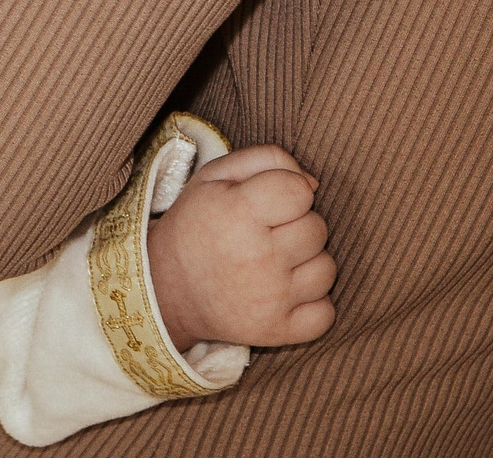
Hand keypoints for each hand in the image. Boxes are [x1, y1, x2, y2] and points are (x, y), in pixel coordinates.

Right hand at [147, 146, 335, 351]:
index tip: (267, 200)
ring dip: (306, 262)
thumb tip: (314, 184)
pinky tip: (286, 293)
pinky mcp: (277, 331)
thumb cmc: (197, 224)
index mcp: (238, 213)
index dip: (288, 190)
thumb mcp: (215, 176)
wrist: (166, 288)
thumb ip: (267, 160)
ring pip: (327, 269)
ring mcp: (270, 299)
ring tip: (274, 261)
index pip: (300, 191)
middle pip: (317, 229)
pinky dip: (312, 303)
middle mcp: (257, 257)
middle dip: (296, 224)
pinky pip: (326, 313)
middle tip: (265, 232)